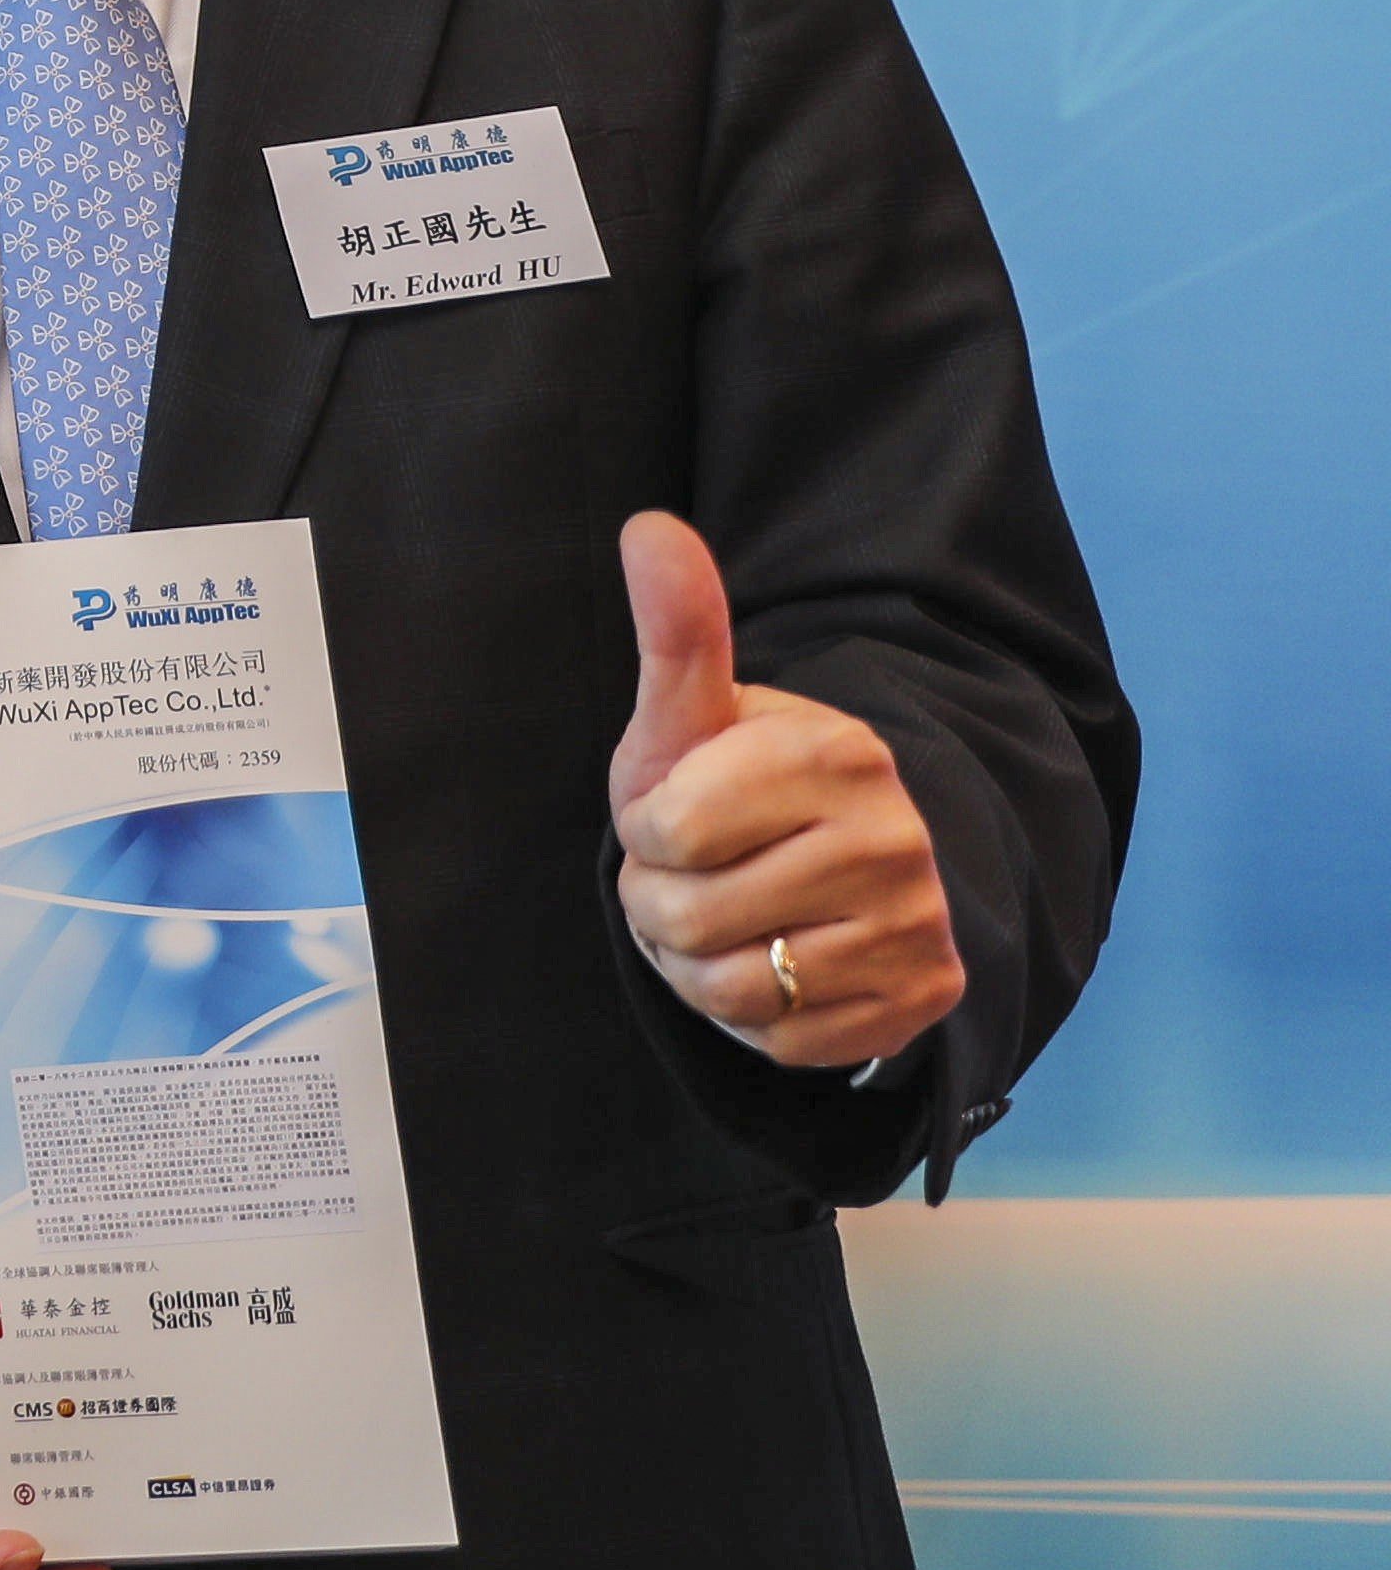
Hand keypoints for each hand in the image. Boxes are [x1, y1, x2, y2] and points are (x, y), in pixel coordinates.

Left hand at [609, 511, 963, 1067]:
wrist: (844, 862)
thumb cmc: (738, 785)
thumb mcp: (695, 715)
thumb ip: (676, 630)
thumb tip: (647, 526)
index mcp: (837, 754)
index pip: (667, 832)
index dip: (647, 834)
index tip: (676, 816)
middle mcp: (894, 838)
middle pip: (686, 920)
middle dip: (661, 907)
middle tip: (697, 878)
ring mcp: (919, 924)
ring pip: (734, 991)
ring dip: (695, 970)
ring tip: (726, 921)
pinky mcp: (923, 1000)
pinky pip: (785, 1043)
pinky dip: (752, 1019)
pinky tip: (775, 963)